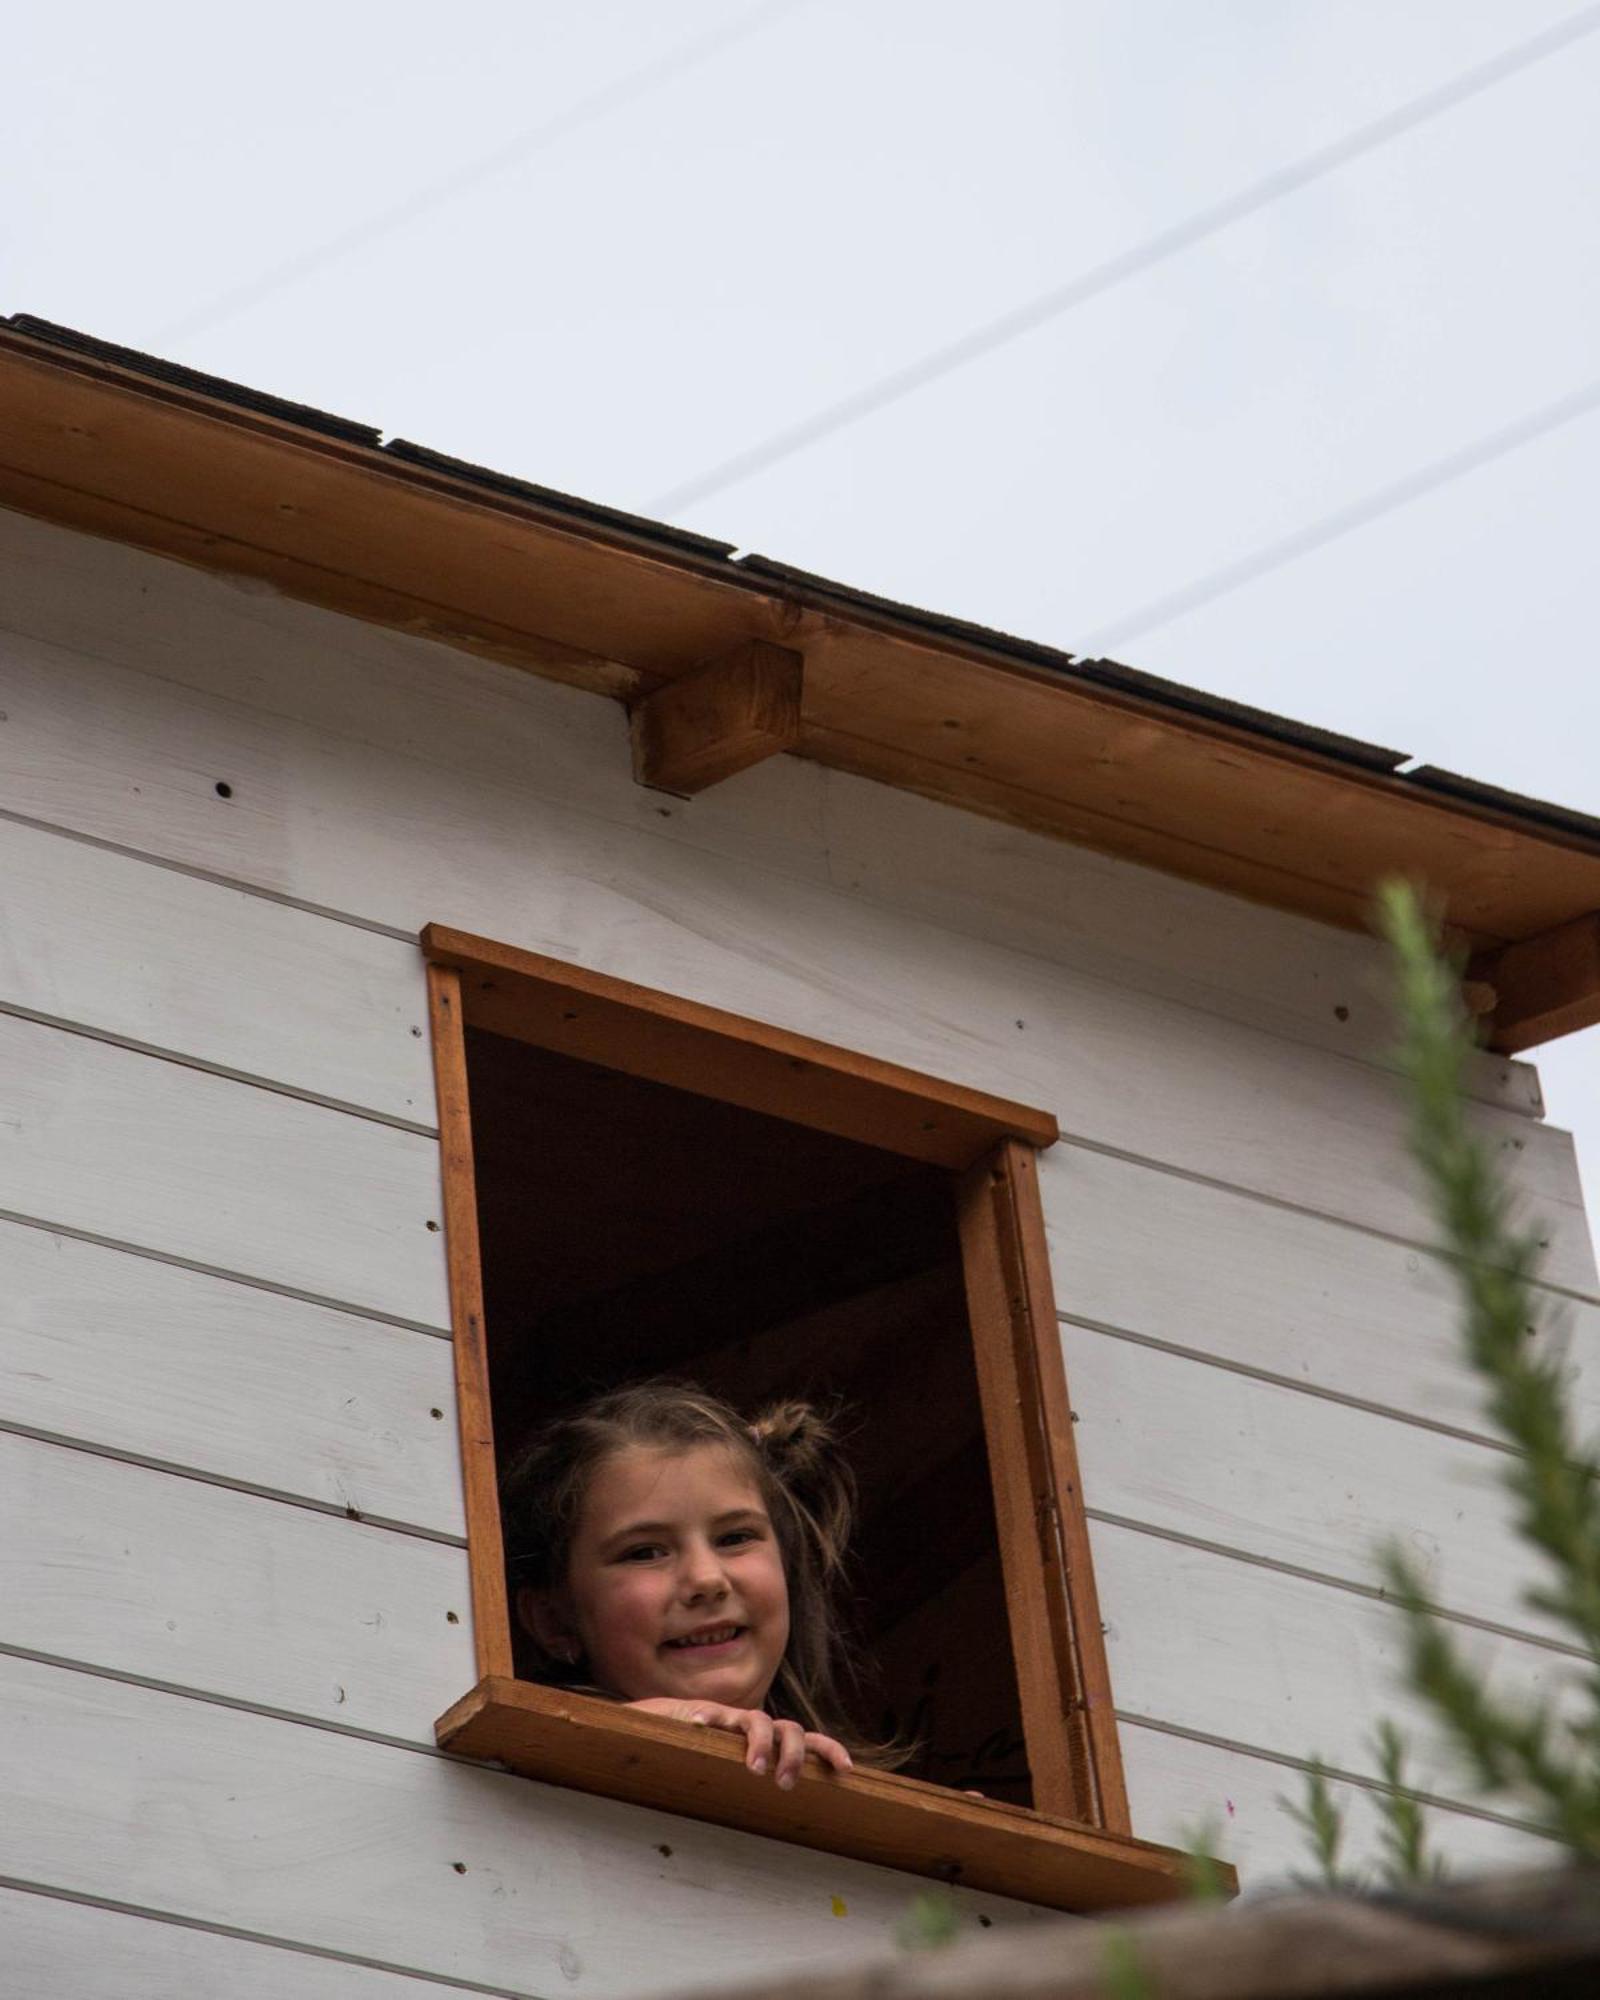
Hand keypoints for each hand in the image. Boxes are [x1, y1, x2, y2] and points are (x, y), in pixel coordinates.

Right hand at [626, 1698, 852, 1787]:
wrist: (662, 1728)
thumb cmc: (702, 1759)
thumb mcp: (733, 1777)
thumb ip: (753, 1794)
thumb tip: (784, 1836)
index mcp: (769, 1744)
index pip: (808, 1741)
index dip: (829, 1750)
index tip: (848, 1769)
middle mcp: (754, 1728)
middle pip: (790, 1729)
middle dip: (795, 1754)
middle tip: (784, 1784)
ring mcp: (730, 1719)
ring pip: (758, 1721)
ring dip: (762, 1743)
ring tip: (754, 1768)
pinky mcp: (701, 1712)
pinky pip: (708, 1714)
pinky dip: (705, 1721)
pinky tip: (698, 1728)